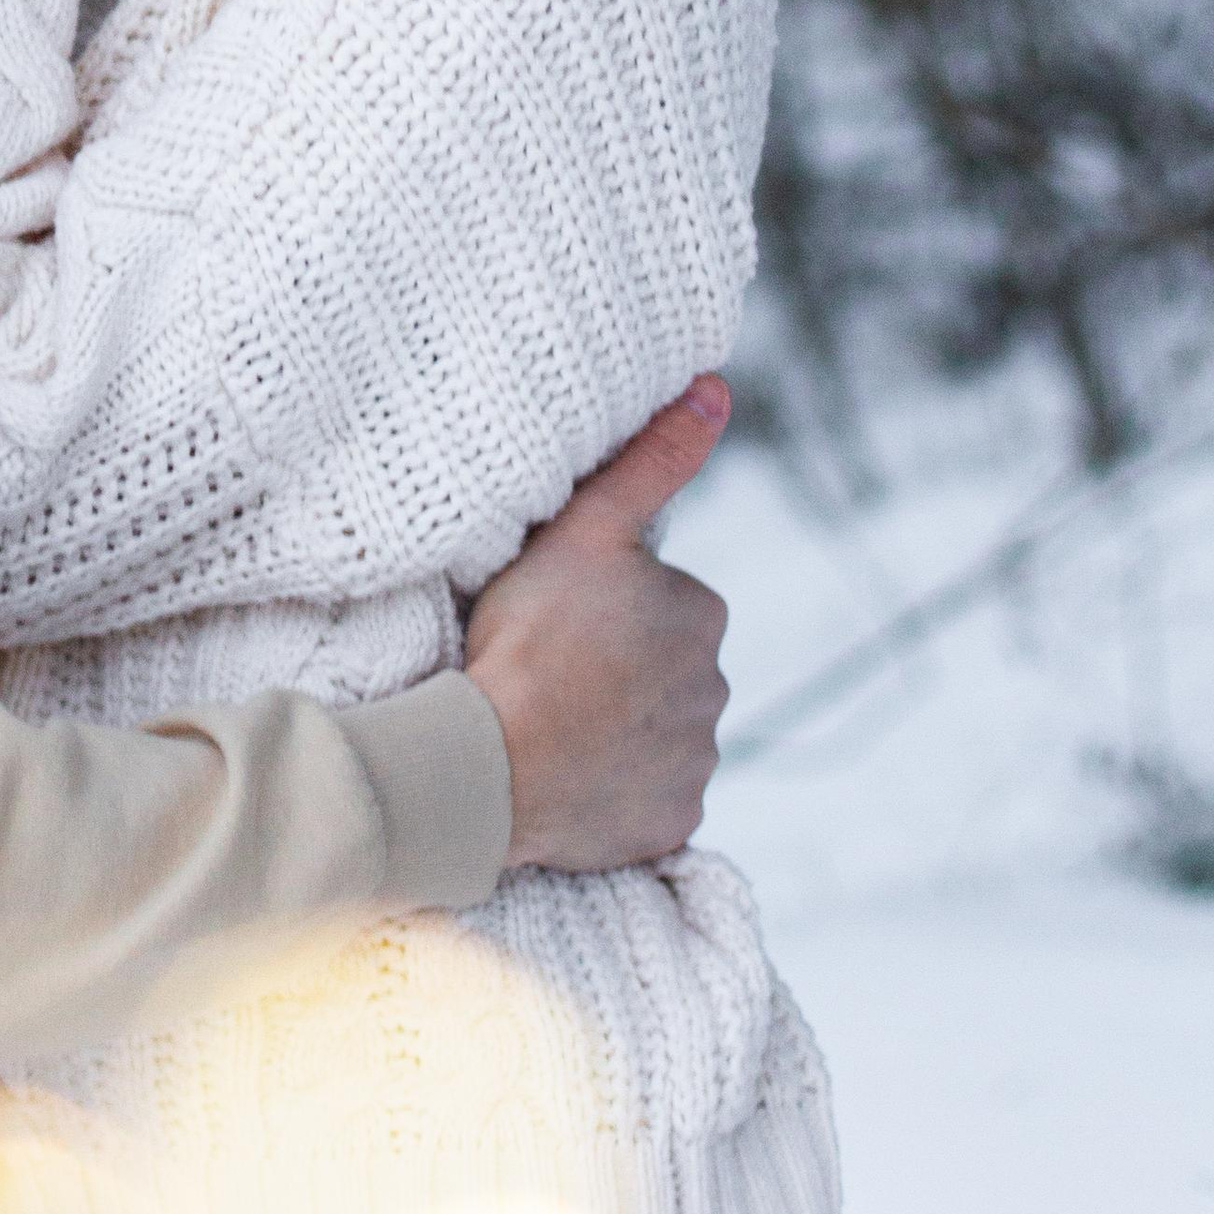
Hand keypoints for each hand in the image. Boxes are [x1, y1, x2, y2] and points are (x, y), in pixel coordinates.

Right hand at [462, 378, 732, 872]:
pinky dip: (618, 789)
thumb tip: (718, 388)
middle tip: (551, 666)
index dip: (606, 604)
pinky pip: (648, 799)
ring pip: (659, 733)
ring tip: (552, 720)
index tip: (560, 615)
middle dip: (621, 667)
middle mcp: (716, 694)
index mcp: (703, 618)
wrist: (494, 764)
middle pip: (664, 669)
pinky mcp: (671, 825)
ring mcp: (694, 766)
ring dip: (619, 727)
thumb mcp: (587, 528)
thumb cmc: (532, 635)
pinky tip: (570, 774)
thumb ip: (653, 459)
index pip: (662, 601)